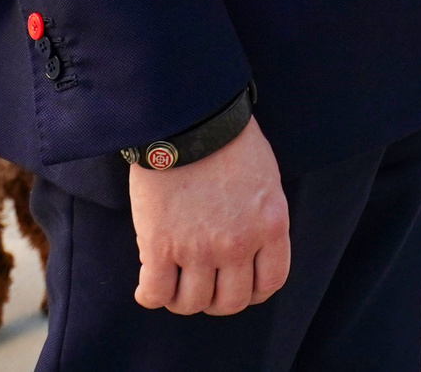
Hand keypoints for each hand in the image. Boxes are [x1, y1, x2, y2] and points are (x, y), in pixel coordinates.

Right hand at [127, 117, 289, 314]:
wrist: (188, 117)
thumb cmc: (228, 141)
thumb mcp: (265, 181)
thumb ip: (261, 219)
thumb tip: (249, 249)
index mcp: (271, 225)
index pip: (270, 284)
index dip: (252, 292)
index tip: (238, 286)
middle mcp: (239, 244)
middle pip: (230, 302)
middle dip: (216, 300)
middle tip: (203, 285)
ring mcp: (199, 249)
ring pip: (192, 303)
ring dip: (182, 299)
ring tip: (174, 283)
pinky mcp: (160, 246)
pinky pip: (155, 294)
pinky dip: (150, 296)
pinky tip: (150, 284)